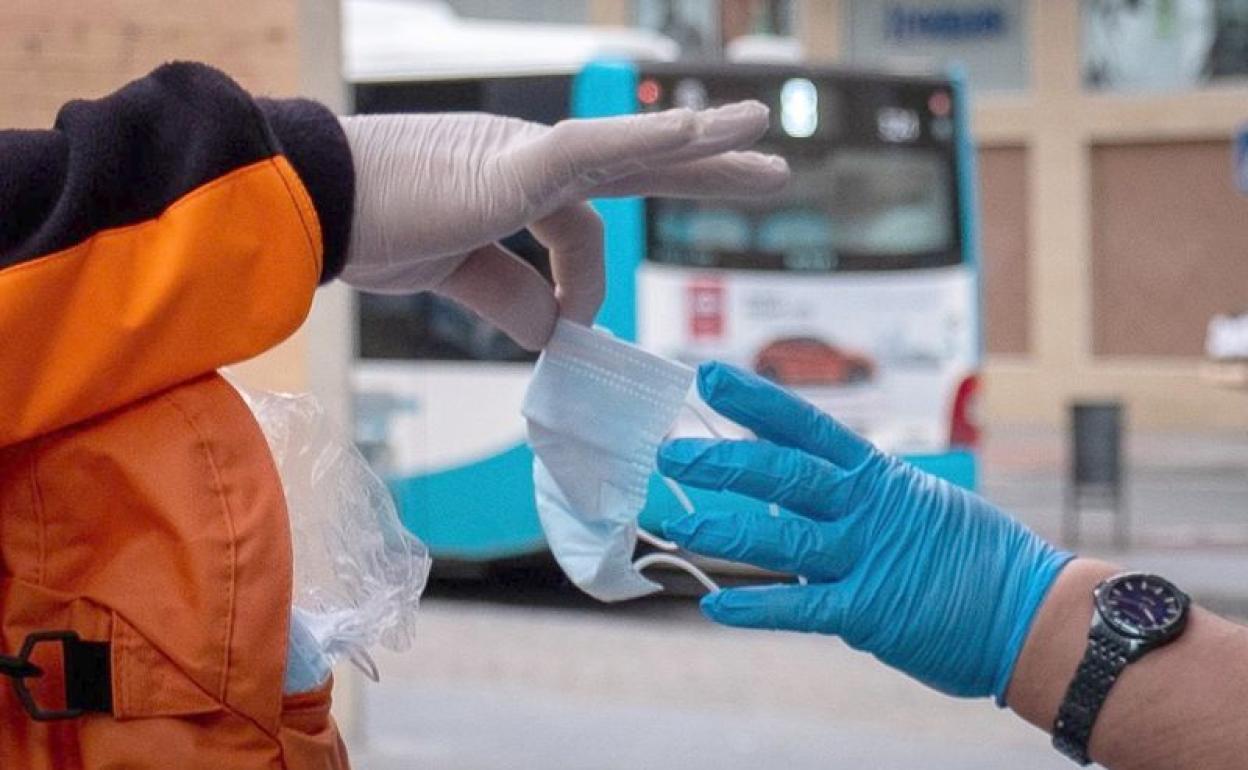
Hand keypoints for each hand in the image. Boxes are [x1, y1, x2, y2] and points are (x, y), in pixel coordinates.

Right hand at [339, 105, 787, 348]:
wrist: (311, 207)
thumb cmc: (370, 229)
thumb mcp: (452, 270)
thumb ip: (507, 294)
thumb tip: (552, 332)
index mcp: (517, 181)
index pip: (583, 223)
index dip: (587, 284)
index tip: (570, 331)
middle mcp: (531, 158)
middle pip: (636, 161)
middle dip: (702, 166)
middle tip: (767, 167)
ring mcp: (524, 155)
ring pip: (630, 145)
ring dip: (699, 138)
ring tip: (761, 130)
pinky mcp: (512, 165)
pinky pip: (589, 150)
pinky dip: (644, 138)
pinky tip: (698, 129)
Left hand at [657, 363, 1072, 699]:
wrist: (1032, 615)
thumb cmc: (975, 558)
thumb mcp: (918, 504)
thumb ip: (860, 497)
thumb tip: (804, 497)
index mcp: (876, 476)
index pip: (806, 427)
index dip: (754, 401)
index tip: (708, 377)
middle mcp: (865, 509)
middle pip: (782, 475)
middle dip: (722, 462)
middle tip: (669, 453)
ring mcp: (866, 558)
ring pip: (781, 537)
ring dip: (723, 531)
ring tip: (677, 524)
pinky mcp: (869, 611)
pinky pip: (801, 607)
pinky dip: (756, 608)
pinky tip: (715, 608)